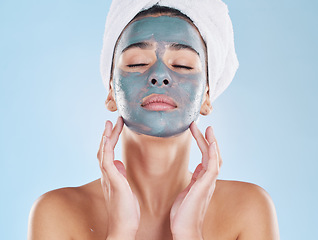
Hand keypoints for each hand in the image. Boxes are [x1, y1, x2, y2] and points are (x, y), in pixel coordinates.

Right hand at [97, 117, 139, 239]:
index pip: (108, 153)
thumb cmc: (126, 210)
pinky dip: (105, 148)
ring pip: (104, 152)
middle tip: (112, 120)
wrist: (124, 226)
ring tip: (110, 123)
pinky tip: (107, 137)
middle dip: (108, 134)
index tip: (115, 127)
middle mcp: (106, 174)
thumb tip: (120, 163)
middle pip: (104, 149)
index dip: (110, 139)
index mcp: (110, 175)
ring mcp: (108, 177)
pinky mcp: (113, 181)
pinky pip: (106, 161)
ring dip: (106, 136)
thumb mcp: (125, 188)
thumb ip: (121, 174)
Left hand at [170, 122, 221, 239]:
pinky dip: (213, 153)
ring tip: (207, 128)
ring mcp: (208, 182)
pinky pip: (213, 166)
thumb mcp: (187, 190)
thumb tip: (198, 168)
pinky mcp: (205, 186)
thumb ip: (194, 179)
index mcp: (203, 180)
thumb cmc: (184, 213)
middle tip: (202, 126)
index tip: (199, 133)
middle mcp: (208, 179)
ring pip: (214, 157)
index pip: (207, 158)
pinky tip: (211, 142)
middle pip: (212, 155)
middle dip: (207, 139)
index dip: (205, 144)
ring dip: (210, 142)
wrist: (185, 229)